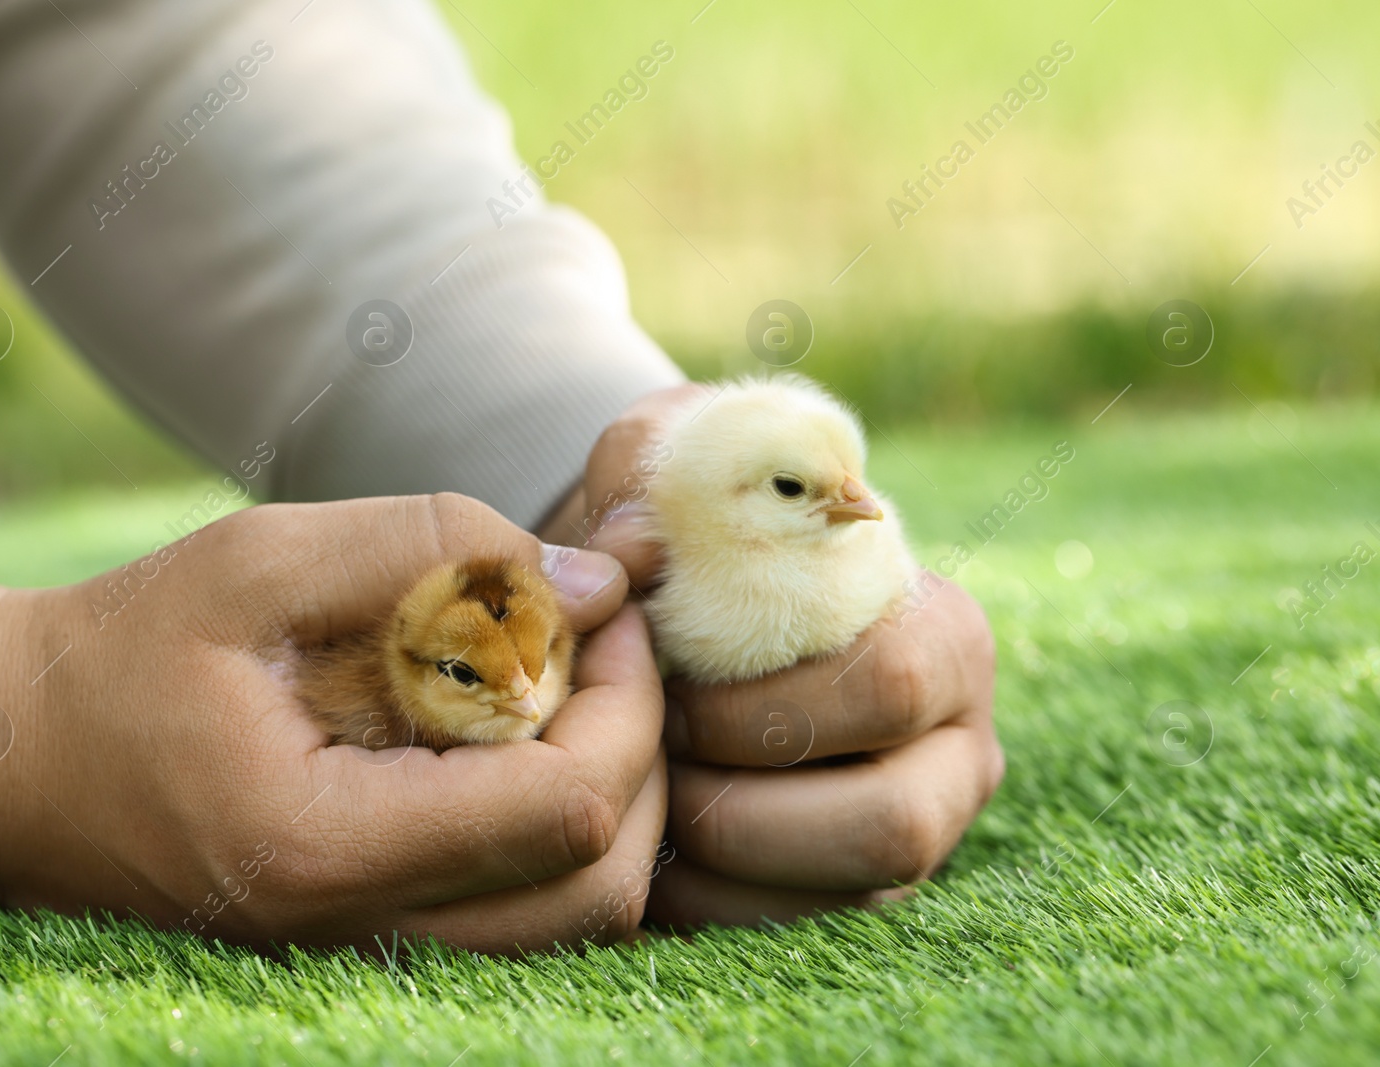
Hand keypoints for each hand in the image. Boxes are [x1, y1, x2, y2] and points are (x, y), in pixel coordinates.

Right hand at [0, 494, 667, 951]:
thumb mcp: (259, 561)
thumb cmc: (118, 654)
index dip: (624, 699)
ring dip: (611, 793)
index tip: (603, 608)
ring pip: (578, 916)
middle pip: (602, 884)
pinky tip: (521, 737)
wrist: (5, 760)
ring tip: (566, 684)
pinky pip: (524, 914)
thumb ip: (429, 550)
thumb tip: (592, 586)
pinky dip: (559, 826)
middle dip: (639, 749)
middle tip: (601, 643)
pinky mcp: (370, 940)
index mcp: (327, 848)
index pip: (567, 810)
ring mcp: (368, 953)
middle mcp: (359, 933)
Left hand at [564, 385, 1003, 925]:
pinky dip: (711, 905)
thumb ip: (649, 475)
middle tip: (652, 761)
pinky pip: (801, 932)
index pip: (889, 686)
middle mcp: (958, 743)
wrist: (690, 603)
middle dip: (743, 804)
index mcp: (941, 632)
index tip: (661, 688)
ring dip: (723, 862)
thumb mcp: (668, 466)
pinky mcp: (864, 887)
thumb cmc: (690, 535)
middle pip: (891, 821)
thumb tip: (634, 544)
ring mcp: (923, 825)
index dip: (760, 705)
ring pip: (852, 894)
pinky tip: (653, 846)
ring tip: (645, 802)